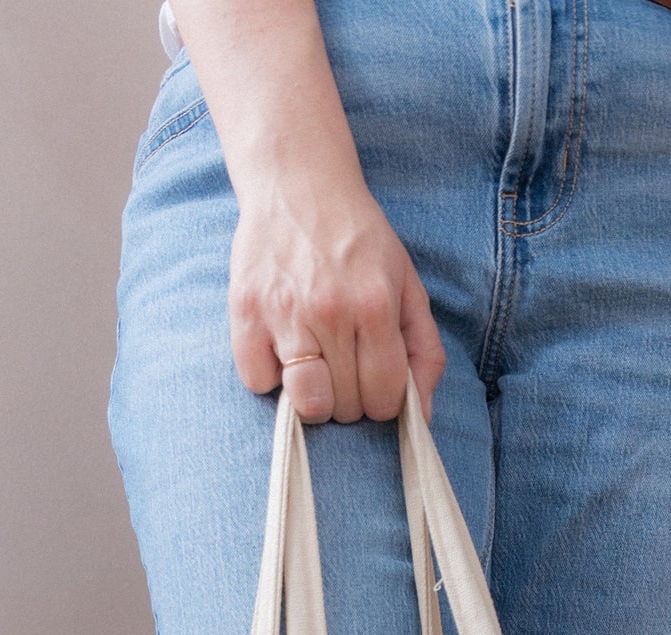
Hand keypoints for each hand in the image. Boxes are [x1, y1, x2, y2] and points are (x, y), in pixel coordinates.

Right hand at [229, 163, 444, 425]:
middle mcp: (329, 312)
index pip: (384, 397)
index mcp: (374, 306)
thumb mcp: (408, 286)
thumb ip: (424, 351)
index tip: (376, 382)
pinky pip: (258, 382)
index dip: (384, 401)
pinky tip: (283, 351)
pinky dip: (270, 377)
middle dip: (351, 398)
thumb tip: (421, 414)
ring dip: (314, 398)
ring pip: (305, 402)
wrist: (298, 183)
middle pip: (346, 406)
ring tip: (317, 369)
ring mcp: (283, 313)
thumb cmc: (359, 241)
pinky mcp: (245, 311)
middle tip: (346, 366)